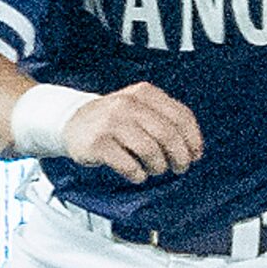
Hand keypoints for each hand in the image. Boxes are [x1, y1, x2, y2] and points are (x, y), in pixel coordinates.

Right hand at [63, 82, 203, 184]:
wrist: (72, 122)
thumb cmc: (113, 120)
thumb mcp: (139, 107)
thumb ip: (164, 118)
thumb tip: (192, 148)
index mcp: (144, 93)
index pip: (181, 116)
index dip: (193, 139)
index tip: (195, 155)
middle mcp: (128, 104)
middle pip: (167, 134)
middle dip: (179, 156)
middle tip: (180, 168)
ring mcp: (111, 123)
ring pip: (150, 150)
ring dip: (158, 166)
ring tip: (155, 170)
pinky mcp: (98, 143)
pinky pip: (129, 165)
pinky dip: (138, 174)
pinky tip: (137, 174)